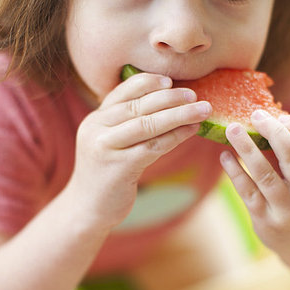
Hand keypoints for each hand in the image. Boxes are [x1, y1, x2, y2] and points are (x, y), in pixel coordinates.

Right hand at [67, 72, 211, 229]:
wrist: (87, 208)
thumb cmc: (105, 174)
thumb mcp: (108, 143)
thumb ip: (124, 124)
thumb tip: (164, 104)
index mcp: (95, 119)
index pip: (123, 92)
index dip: (148, 83)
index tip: (171, 81)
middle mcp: (96, 129)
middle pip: (138, 106)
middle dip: (170, 98)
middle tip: (195, 94)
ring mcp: (106, 147)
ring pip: (148, 124)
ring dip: (179, 115)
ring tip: (202, 110)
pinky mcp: (119, 167)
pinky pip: (153, 147)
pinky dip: (176, 136)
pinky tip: (192, 131)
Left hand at [220, 110, 289, 265]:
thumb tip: (269, 123)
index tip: (284, 118)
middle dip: (273, 133)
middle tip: (255, 115)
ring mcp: (287, 211)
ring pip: (265, 175)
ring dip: (247, 149)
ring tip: (232, 129)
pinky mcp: (266, 221)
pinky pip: (247, 192)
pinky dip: (235, 171)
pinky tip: (225, 156)